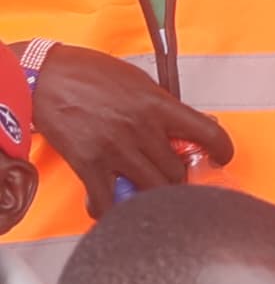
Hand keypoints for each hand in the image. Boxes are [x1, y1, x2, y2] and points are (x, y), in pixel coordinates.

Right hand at [29, 44, 231, 210]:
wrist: (43, 76)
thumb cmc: (87, 73)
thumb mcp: (137, 80)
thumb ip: (164, 106)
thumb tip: (187, 125)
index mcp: (158, 106)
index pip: (209, 134)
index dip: (222, 151)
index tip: (220, 158)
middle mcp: (141, 130)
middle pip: (178, 172)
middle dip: (178, 178)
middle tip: (171, 176)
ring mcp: (116, 149)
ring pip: (153, 190)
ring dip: (152, 194)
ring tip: (147, 190)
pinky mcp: (89, 164)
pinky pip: (108, 201)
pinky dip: (113, 210)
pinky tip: (115, 206)